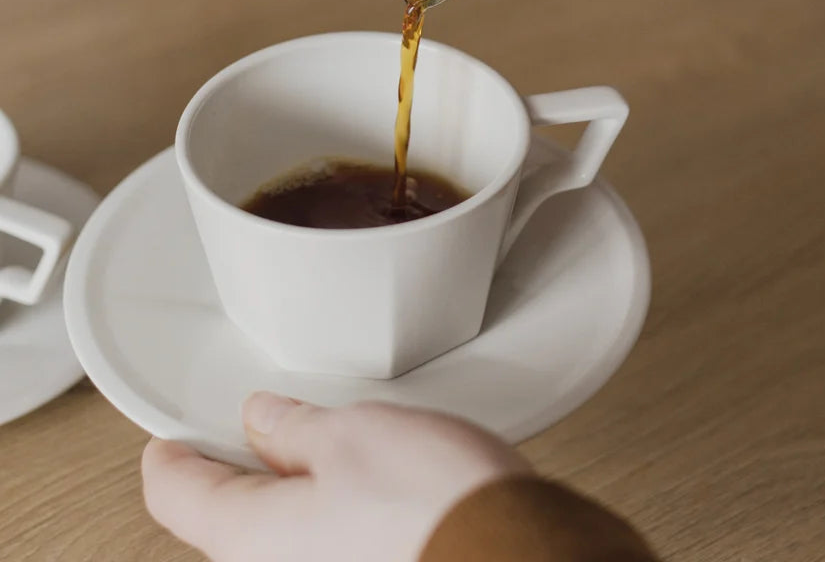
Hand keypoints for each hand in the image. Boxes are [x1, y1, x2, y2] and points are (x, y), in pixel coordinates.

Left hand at [142, 393, 529, 561]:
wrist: (511, 552)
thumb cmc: (433, 507)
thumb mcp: (350, 433)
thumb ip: (294, 428)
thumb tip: (266, 421)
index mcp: (249, 539)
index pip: (177, 495)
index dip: (170, 453)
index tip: (168, 437)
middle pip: (230, 519)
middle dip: (243, 469)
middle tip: (259, 425)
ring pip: (283, 532)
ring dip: (295, 489)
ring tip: (332, 442)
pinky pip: (325, 545)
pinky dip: (333, 511)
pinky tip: (371, 482)